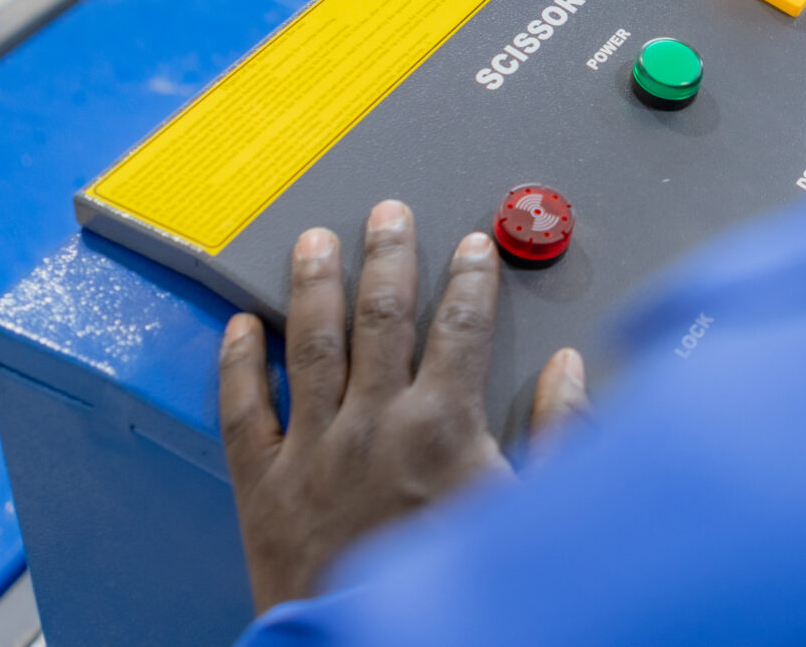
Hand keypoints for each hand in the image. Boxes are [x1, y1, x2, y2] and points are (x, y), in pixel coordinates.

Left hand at [217, 202, 590, 611]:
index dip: (470, 278)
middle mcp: (373, 423)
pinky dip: (236, 363)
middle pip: (381, 315)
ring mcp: (311, 450)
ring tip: (314, 242)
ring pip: (310, 342)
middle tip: (388, 215)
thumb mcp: (530, 515)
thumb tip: (569, 372)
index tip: (473, 248)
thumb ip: (560, 436)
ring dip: (314, 284)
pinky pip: (241, 409)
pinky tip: (240, 328)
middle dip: (389, 255)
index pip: (461, 326)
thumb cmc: (455, 590)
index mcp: (443, 427)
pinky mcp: (262, 487)